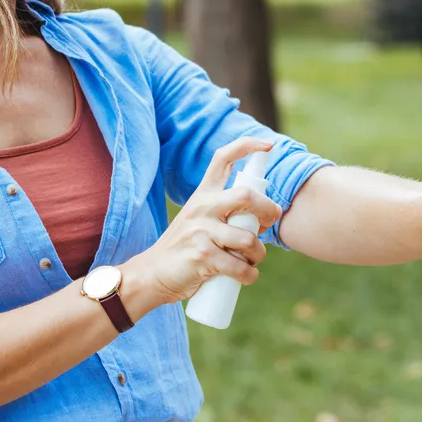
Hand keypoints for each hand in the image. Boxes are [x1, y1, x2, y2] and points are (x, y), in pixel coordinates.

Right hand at [128, 137, 281, 306]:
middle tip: (270, 223)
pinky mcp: (202, 256)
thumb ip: (225, 211)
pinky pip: (239, 266)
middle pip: (247, 195)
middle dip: (268, 210)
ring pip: (248, 238)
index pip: (223, 158)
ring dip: (258, 253)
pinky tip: (246, 276)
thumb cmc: (184, 248)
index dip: (247, 146)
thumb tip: (264, 215)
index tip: (268, 145)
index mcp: (203, 194)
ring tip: (252, 261)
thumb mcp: (199, 219)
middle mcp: (202, 207)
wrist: (151, 274)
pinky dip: (249, 275)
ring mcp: (201, 231)